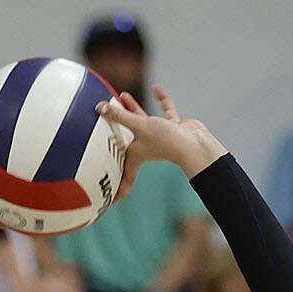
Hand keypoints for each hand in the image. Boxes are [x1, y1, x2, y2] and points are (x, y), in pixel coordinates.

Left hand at [97, 86, 226, 198]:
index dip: (118, 190)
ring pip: (144, 120)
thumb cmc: (166, 141)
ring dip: (133, 108)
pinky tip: (156, 89)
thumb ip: (119, 116)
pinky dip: (161, 100)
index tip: (111, 203)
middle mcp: (148, 146)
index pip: (125, 177)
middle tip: (104, 121)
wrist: (193, 143)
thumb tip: (99, 107)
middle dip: (117, 129)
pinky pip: (166, 112)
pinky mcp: (174, 128)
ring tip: (122, 95)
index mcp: (137, 154)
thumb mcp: (139, 126)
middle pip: (128, 138)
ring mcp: (161, 137)